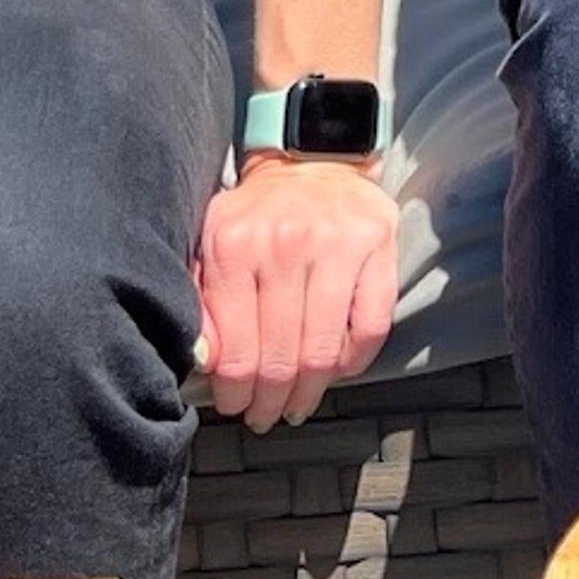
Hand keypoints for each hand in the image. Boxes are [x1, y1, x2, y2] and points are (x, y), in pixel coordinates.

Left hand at [191, 155, 399, 431]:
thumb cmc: (257, 217)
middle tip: (266, 415)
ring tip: (299, 405)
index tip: (235, 405)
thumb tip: (203, 364)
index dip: (235, 394)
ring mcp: (337, 245)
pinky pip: (371, 328)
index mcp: (235, 246)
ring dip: (310, 392)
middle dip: (271, 402)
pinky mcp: (378, 246)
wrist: (311, 163)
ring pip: (325, 352)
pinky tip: (337, 370)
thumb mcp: (213, 247)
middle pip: (280, 360)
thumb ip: (201, 302)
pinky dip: (355, 362)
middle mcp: (286, 244)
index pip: (235, 353)